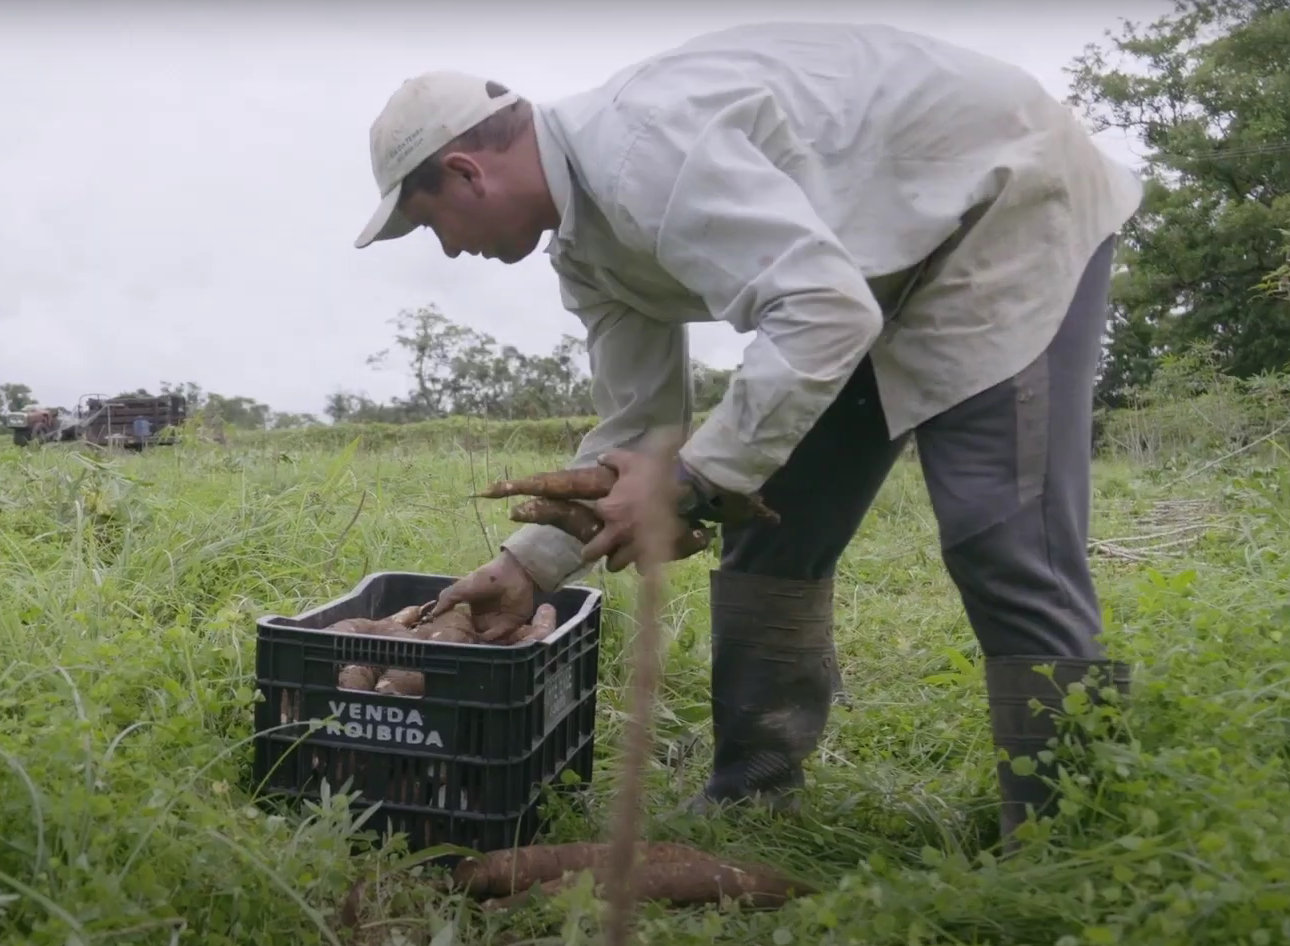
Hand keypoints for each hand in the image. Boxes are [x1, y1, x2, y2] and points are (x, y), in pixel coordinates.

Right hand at [426, 550, 537, 641]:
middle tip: (462, 651)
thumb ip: (446, 600)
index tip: (449, 644)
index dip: (459, 636)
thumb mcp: (461, 588)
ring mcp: (499, 622)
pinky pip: (503, 637)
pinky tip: (487, 640)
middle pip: (476, 637)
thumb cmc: (484, 579)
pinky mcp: (512, 624)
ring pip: (489, 640)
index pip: (465, 629)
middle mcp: (485, 619)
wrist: (510, 573)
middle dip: (471, 644)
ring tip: (474, 649)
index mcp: (473, 611)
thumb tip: (431, 614)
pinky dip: (495, 640)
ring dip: (483, 644)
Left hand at [580, 448, 689, 572]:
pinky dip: (641, 565)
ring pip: (616, 564)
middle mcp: (617, 532)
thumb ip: (613, 459)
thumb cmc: (654, 475)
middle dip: (591, 552)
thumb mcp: (631, 460)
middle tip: (590, 552)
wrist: (683, 491)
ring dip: (615, 560)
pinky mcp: (651, 555)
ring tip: (617, 557)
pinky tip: (643, 559)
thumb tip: (600, 459)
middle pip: (594, 550)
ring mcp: (634, 546)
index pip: (596, 513)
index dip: (601, 510)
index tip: (605, 509)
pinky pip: (641, 567)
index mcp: (610, 509)